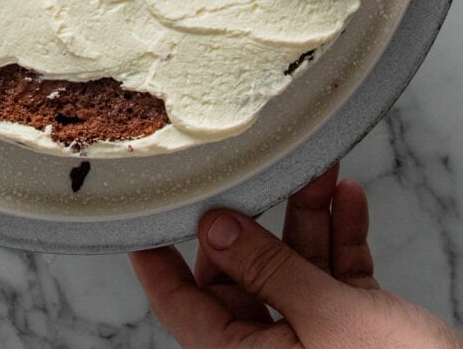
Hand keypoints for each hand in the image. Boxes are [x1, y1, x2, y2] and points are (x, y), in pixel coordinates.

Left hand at [130, 166, 461, 347]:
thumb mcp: (326, 320)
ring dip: (307, 214)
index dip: (158, 260)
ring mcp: (317, 337)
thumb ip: (270, 271)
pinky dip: (342, 234)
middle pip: (242, 271)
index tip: (144, 213)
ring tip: (318, 170)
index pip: (182, 305)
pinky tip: (348, 198)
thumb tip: (216, 229)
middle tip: (260, 169)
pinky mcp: (356, 328)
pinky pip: (336, 273)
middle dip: (256, 217)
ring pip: (295, 264)